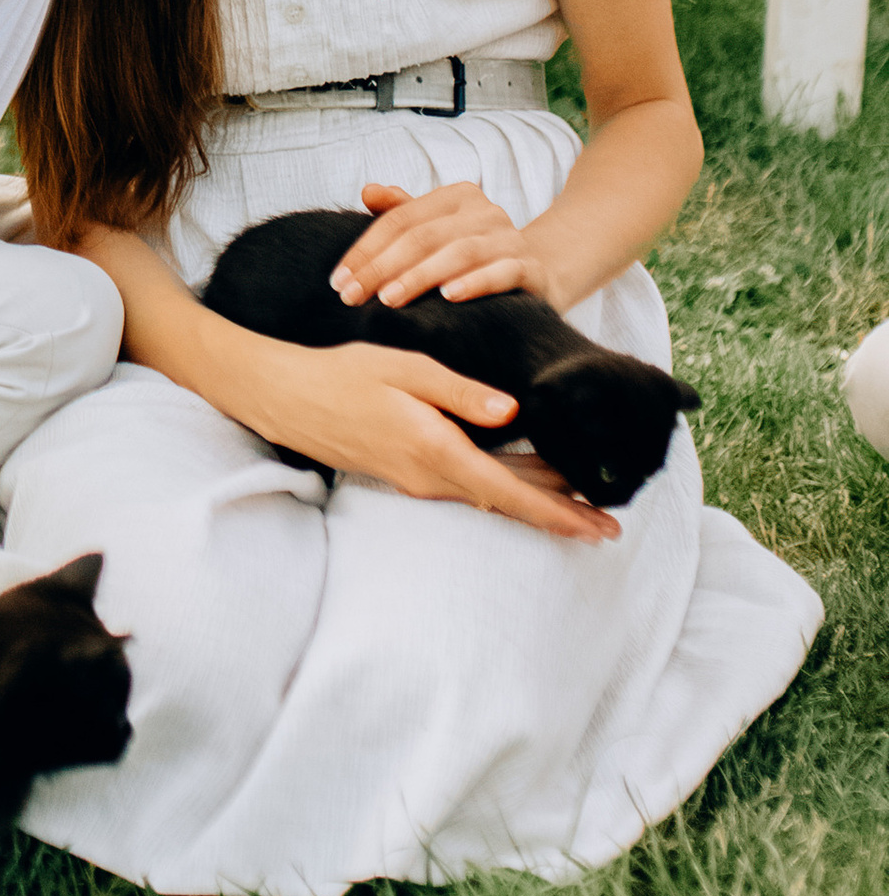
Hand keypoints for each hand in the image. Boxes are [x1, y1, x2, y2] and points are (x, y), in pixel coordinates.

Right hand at [245, 334, 620, 543]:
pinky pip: (468, 485)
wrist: (286, 399)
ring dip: (534, 500)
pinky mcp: (407, 473)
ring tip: (579, 503)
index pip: (510, 491)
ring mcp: (417, 479)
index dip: (560, 512)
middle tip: (609, 527)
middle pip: (508, 502)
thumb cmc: (343, 375)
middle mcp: (430, 476)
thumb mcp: (404, 368)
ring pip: (489, 494)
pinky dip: (504, 487)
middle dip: (560, 514)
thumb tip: (514, 413)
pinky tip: (524, 479)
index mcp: (435, 449)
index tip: (600, 527)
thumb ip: (460, 391)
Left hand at [331, 178, 564, 312]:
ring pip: (458, 253)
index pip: (400, 219)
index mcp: (456, 196)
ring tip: (389, 299)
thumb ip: (402, 212)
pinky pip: (502, 273)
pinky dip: (474, 283)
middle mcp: (484, 211)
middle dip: (382, 268)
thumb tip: (368, 191)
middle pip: (424, 236)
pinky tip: (449, 296)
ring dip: (420, 277)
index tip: (339, 280)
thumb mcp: (437, 229)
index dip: (366, 249)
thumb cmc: (474, 252)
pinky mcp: (531, 269)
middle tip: (353, 296)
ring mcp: (509, 238)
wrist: (542, 270)